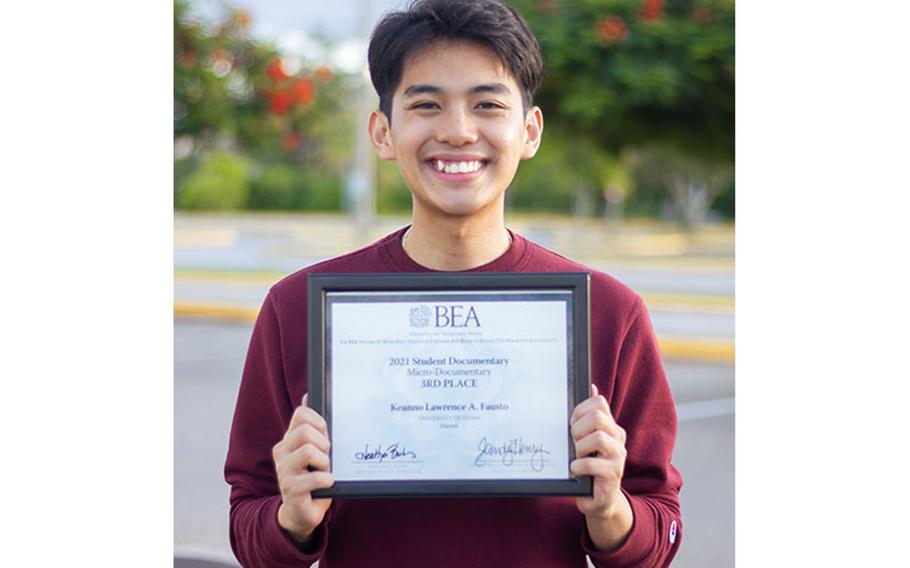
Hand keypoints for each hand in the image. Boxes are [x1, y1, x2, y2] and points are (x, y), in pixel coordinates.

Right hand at [273, 394, 334, 544]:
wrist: (302, 512)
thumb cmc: (311, 478)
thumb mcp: (313, 449)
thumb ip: (311, 426)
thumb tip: (307, 396)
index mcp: (288, 440)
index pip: (301, 414)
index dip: (319, 422)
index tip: (326, 436)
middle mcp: (281, 453)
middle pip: (305, 432)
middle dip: (323, 443)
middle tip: (326, 458)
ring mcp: (284, 472)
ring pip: (309, 451)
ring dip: (325, 462)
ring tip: (324, 472)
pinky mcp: (291, 490)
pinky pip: (316, 477)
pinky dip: (327, 480)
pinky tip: (325, 485)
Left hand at [570, 384, 630, 533]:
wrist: (599, 499)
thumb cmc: (589, 466)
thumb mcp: (585, 439)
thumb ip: (588, 415)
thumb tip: (591, 387)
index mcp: (610, 426)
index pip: (599, 402)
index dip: (580, 410)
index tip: (571, 423)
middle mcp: (617, 438)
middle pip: (598, 417)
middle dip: (578, 427)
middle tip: (573, 441)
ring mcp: (618, 456)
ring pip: (597, 438)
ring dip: (579, 448)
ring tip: (576, 457)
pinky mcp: (613, 475)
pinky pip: (591, 463)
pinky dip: (578, 466)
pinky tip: (576, 470)